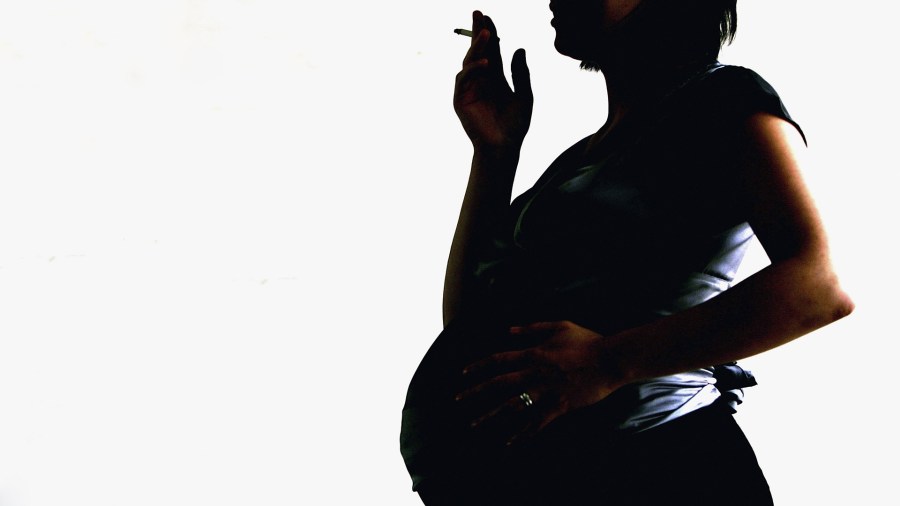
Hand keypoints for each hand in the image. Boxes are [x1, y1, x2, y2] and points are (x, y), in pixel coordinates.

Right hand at [454, 11, 532, 153]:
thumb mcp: (524, 96)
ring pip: (469, 62)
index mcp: (495, 77)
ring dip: (477, 48)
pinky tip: (486, 64)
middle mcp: (480, 80)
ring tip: (487, 34)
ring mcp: (469, 90)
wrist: (505, 147)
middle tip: (478, 14)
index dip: (490, 33)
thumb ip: (520, 73)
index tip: (488, 17)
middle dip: (477, 32)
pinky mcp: (460, 100)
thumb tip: (519, 48)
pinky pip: (463, 80)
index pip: (491, 50)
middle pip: (477, 51)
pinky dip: (473, 70)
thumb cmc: (516, 125)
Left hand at [455, 321, 623, 446]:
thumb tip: (508, 331)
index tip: (463, 373)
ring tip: (475, 424)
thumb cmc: (587, 340)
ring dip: (493, 415)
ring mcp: (548, 391)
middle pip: (499, 384)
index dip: (480, 366)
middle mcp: (536, 373)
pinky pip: (538, 423)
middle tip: (458, 400)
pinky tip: (510, 442)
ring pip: (514, 406)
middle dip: (476, 392)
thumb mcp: (559, 326)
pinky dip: (523, 433)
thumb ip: (532, 328)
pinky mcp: (561, 406)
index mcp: (534, 353)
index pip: (499, 360)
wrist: (611, 359)